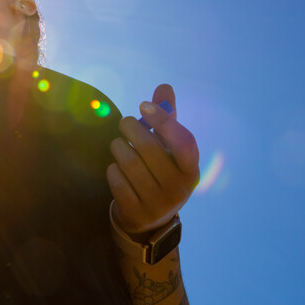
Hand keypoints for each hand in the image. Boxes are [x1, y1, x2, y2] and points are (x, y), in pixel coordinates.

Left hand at [106, 84, 199, 235]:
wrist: (150, 218)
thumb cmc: (160, 171)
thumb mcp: (168, 149)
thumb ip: (167, 118)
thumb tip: (164, 86)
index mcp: (191, 169)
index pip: (183, 141)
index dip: (163, 120)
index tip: (143, 105)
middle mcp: (179, 188)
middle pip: (149, 148)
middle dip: (132, 129)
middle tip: (125, 123)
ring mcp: (158, 204)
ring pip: (129, 163)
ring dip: (119, 148)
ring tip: (118, 144)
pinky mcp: (137, 212)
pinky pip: (117, 180)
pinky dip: (113, 169)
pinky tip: (116, 168)